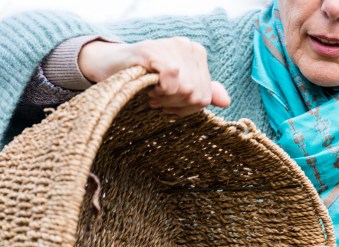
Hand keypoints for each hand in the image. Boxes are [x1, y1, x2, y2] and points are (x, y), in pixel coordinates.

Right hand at [78, 38, 230, 115]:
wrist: (112, 65)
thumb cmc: (145, 78)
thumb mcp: (177, 87)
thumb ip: (202, 91)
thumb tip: (227, 102)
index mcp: (197, 54)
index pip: (206, 95)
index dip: (186, 108)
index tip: (168, 102)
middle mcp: (188, 46)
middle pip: (197, 94)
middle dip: (176, 105)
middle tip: (157, 99)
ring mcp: (172, 46)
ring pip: (187, 90)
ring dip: (165, 100)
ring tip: (152, 94)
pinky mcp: (155, 50)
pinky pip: (172, 80)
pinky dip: (160, 91)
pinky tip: (149, 88)